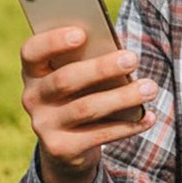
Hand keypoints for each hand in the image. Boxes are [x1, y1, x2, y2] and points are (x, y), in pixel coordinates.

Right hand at [20, 26, 156, 182]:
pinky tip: (148, 116)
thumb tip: (120, 55)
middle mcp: (32, 98)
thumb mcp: (77, 76)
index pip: (32, 51)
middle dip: (101, 68)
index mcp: (33, 71)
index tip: (82, 33)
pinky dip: (128, 126)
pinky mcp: (61, 149)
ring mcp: (44, 125)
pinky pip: (99, 135)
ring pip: (86, 108)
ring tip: (150, 87)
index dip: (53, 41)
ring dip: (122, 97)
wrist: (65, 147)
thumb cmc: (79, 95)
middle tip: (132, 58)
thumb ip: (88, 61)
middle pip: (65, 80)